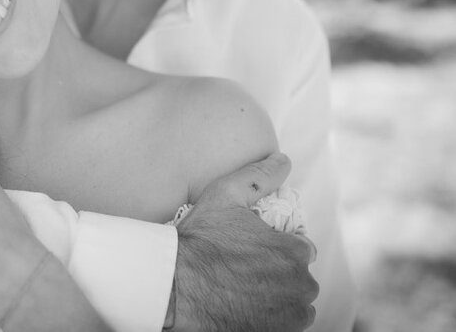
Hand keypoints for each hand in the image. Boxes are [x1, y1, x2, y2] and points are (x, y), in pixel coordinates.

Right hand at [173, 152, 318, 331]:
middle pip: (298, 279)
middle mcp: (300, 285)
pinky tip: (245, 308)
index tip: (254, 250)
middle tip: (243, 270)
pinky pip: (284, 327)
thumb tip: (283, 160)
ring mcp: (290, 316)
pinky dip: (270, 320)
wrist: (174, 285)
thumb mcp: (225, 195)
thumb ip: (259, 177)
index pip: (301, 250)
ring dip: (278, 299)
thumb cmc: (199, 239)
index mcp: (294, 251)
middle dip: (279, 274)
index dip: (277, 248)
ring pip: (294, 305)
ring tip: (244, 290)